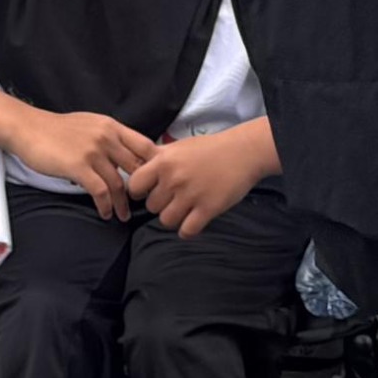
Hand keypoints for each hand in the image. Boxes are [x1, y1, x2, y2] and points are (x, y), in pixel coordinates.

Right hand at [0, 103, 158, 219]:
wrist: (28, 128)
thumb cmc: (56, 129)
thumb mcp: (89, 124)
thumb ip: (109, 137)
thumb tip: (125, 154)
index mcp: (112, 126)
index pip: (145, 146)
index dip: (155, 166)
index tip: (156, 183)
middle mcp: (107, 137)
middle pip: (137, 167)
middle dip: (142, 190)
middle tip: (142, 205)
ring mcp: (93, 152)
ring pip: (119, 184)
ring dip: (123, 204)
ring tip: (122, 216)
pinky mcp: (79, 166)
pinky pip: (101, 191)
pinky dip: (106, 206)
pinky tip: (105, 213)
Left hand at [124, 125, 271, 237]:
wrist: (242, 152)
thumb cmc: (210, 148)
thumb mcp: (178, 147)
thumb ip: (157, 158)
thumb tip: (136, 164)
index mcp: (163, 162)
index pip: (134, 185)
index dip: (140, 191)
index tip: (149, 191)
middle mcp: (174, 179)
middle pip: (151, 206)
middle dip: (161, 204)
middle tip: (175, 198)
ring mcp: (191, 195)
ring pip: (166, 221)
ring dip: (174, 218)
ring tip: (185, 209)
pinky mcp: (208, 209)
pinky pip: (186, 231)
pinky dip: (188, 230)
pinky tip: (193, 221)